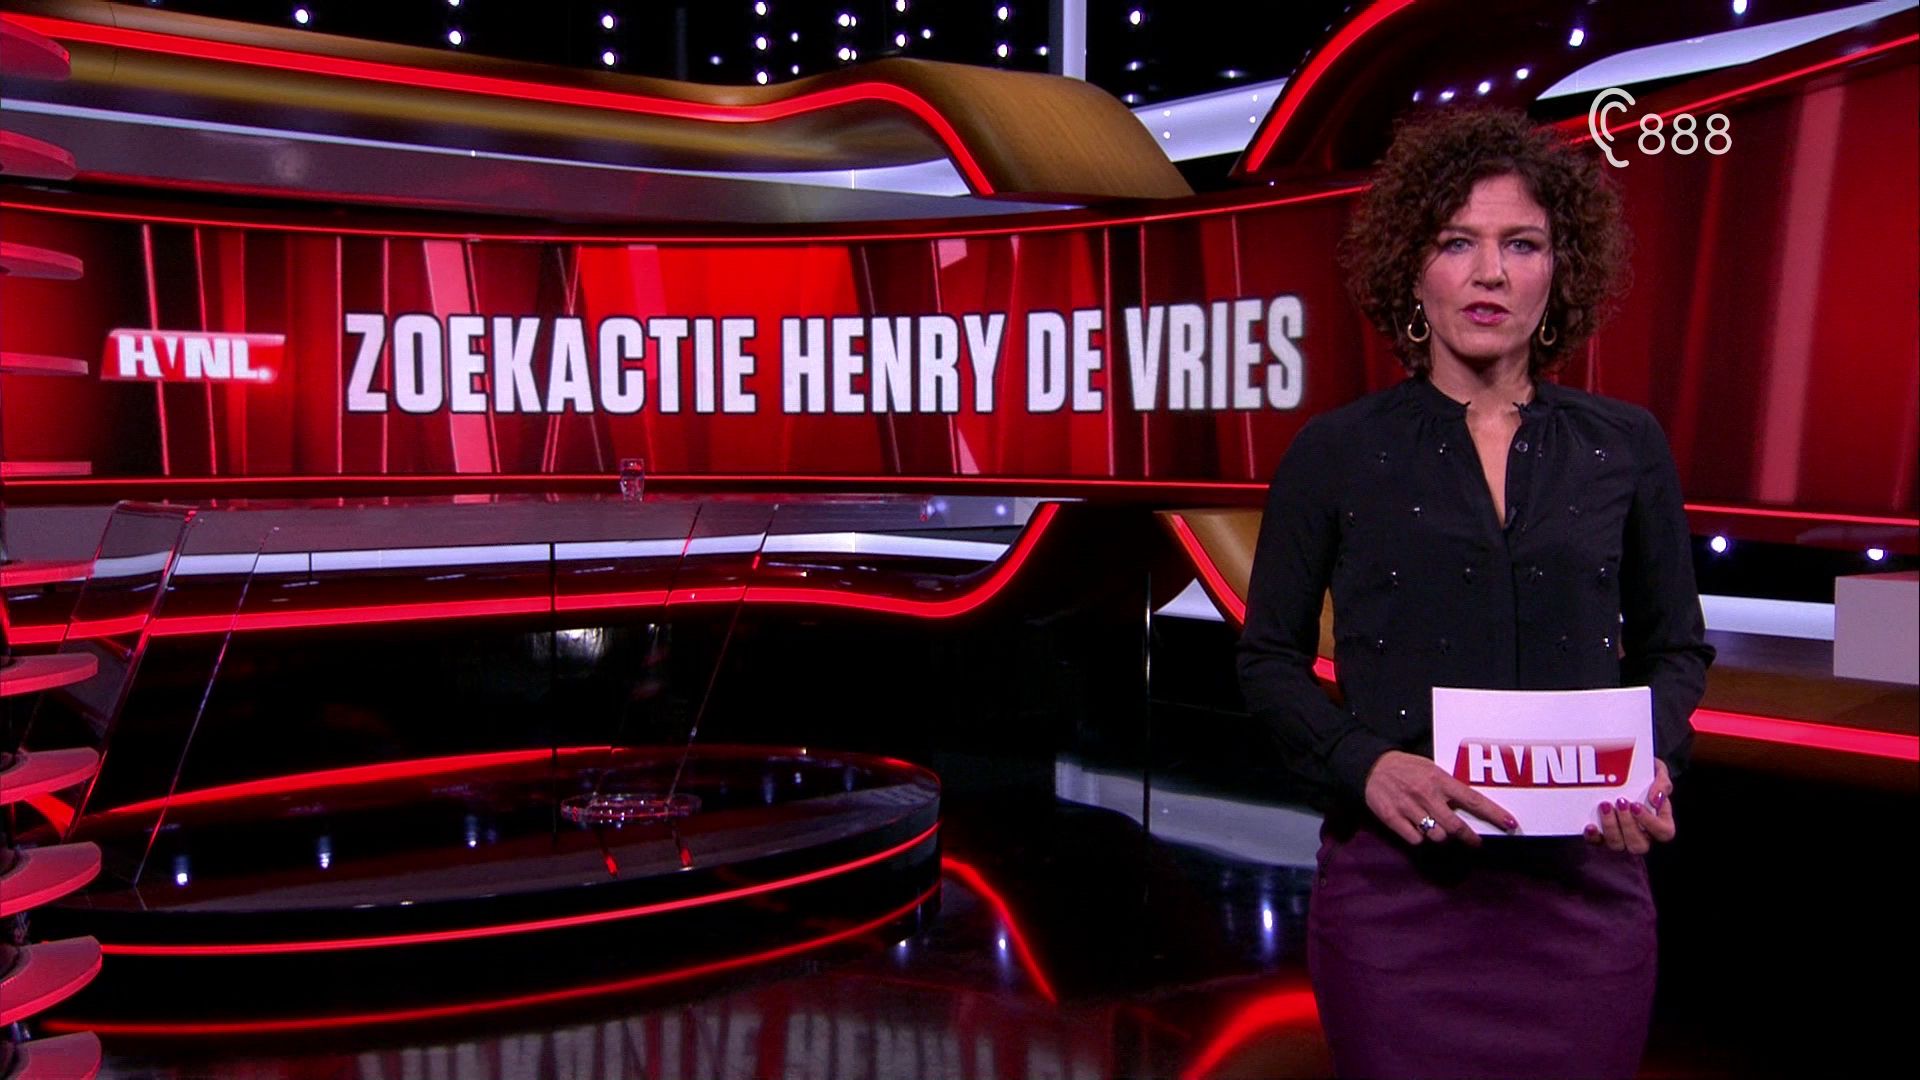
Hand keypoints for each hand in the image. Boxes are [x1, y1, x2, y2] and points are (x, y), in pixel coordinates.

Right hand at [1364, 750, 1518, 846]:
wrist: (1371, 766)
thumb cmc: (1406, 768)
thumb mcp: (1431, 769)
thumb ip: (1449, 787)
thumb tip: (1472, 805)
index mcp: (1439, 779)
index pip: (1473, 799)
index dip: (1493, 813)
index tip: (1510, 824)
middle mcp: (1427, 794)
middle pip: (1455, 826)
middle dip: (1469, 838)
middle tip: (1475, 842)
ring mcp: (1409, 807)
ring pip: (1436, 836)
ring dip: (1441, 836)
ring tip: (1437, 829)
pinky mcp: (1393, 818)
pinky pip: (1415, 839)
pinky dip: (1419, 838)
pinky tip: (1416, 828)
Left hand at [1586, 759, 1675, 852]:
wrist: (1618, 767)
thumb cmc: (1642, 773)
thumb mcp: (1658, 771)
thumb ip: (1663, 783)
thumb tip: (1656, 799)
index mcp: (1659, 823)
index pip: (1663, 832)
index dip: (1650, 822)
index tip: (1636, 805)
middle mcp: (1641, 836)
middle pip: (1639, 845)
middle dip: (1628, 825)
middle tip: (1620, 803)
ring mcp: (1621, 838)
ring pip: (1618, 844)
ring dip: (1610, 827)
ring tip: (1604, 806)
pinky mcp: (1601, 838)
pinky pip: (1597, 843)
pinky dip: (1593, 836)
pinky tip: (1590, 826)